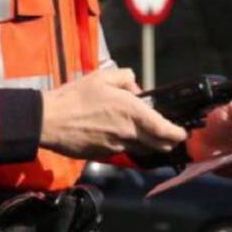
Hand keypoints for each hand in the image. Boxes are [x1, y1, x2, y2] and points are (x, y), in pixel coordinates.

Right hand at [39, 68, 186, 159]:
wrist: (48, 121)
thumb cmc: (75, 97)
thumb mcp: (102, 76)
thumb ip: (126, 78)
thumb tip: (137, 89)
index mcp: (132, 113)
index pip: (165, 130)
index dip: (178, 133)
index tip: (183, 132)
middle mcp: (129, 133)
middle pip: (159, 145)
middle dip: (168, 141)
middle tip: (170, 135)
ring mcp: (116, 147)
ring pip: (141, 149)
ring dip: (147, 143)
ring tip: (143, 133)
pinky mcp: (103, 155)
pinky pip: (121, 151)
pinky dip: (125, 145)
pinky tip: (116, 134)